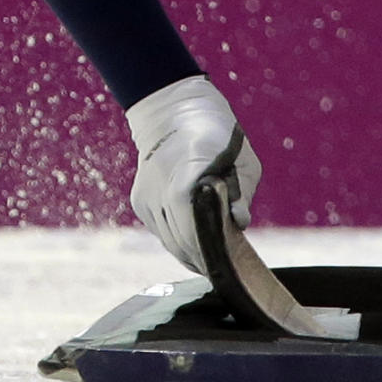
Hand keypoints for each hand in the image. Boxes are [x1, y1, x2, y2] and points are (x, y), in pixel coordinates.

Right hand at [127, 75, 261, 273]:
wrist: (172, 110)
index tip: (228, 264)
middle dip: (204, 258)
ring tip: (211, 263)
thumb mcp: (242, 160)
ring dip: (190, 254)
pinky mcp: (139, 201)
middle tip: (225, 271)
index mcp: (188, 173)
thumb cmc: (219, 135)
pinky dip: (177, 240)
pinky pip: (161, 231)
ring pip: (169, 241)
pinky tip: (194, 245)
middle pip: (181, 241)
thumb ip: (241, 193)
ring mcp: (147, 196)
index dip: (212, 251)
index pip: (195, 227)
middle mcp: (161, 188)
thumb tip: (238, 223)